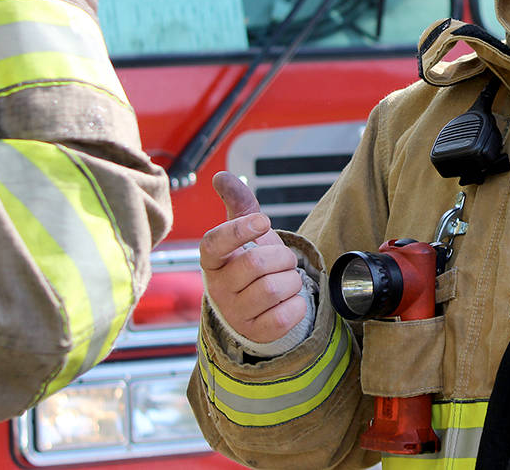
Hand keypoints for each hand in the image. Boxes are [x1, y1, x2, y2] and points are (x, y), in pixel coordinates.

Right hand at [200, 171, 307, 343]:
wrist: (261, 305)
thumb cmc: (252, 263)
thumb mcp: (247, 233)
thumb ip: (238, 203)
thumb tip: (221, 176)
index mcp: (212, 261)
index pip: (214, 244)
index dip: (238, 230)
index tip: (264, 221)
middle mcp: (217, 288)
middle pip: (256, 264)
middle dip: (282, 257)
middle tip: (284, 261)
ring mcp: (235, 314)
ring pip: (274, 289)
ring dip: (292, 280)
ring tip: (286, 280)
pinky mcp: (255, 333)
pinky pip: (285, 315)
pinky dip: (297, 304)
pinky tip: (289, 301)